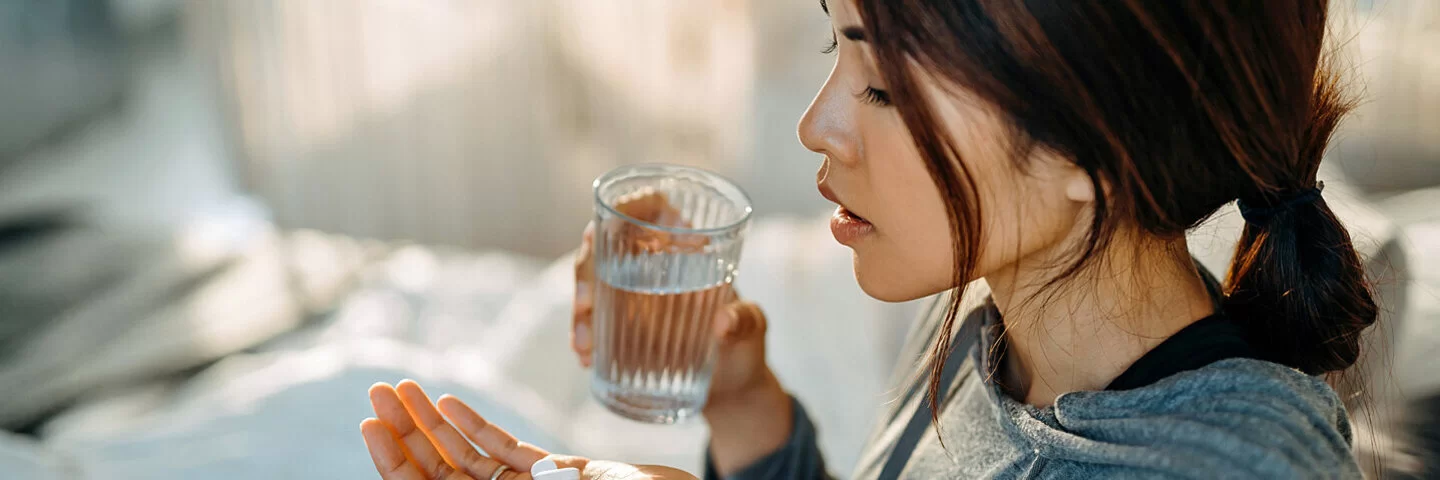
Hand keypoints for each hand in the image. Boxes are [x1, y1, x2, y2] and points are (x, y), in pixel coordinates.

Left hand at [360, 380, 696, 479]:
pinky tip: (449, 401)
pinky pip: (503, 451)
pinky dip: (475, 426)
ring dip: (431, 421)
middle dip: (404, 431)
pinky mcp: (555, 477)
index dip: (393, 461)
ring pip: (465, 456)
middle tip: (377, 388)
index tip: (369, 424)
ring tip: (400, 386)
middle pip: (437, 472)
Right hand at [571, 191, 791, 474]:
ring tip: (585, 346)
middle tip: (586, 305)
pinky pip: (593, 321)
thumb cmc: (746, 348)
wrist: (733, 392)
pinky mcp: (622, 326)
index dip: (628, 204)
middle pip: (607, 245)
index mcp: (687, 247)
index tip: (608, 221)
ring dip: (580, 310)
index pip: (653, 207)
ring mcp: (633, 295)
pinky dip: (583, 336)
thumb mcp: (753, 330)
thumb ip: (746, 322)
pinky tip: (585, 357)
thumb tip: (724, 323)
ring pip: (592, 283)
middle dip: (587, 271)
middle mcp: (655, 264)